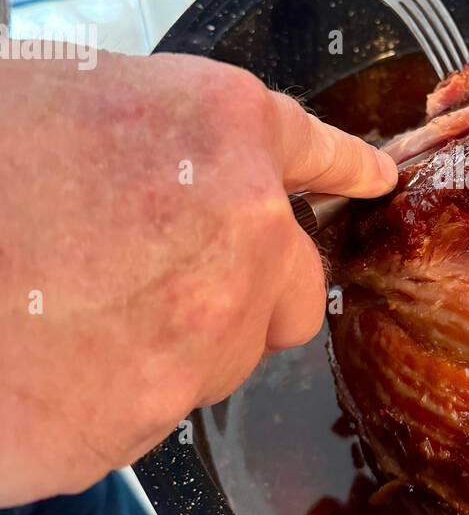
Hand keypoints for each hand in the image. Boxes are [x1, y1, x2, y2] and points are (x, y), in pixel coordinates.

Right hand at [0, 51, 396, 505]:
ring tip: (74, 311)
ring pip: (227, 353)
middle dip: (248, 283)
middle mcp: (237, 230)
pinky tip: (52, 359)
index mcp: (217, 128)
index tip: (371, 180)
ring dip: (179, 340)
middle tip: (157, 270)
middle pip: (292, 282)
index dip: (342, 168)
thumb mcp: (58, 94)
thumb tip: (191, 164)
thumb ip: (158, 132)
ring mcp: (199, 334)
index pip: (313, 153)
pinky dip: (120, 394)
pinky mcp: (143, 421)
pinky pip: (161, 411)